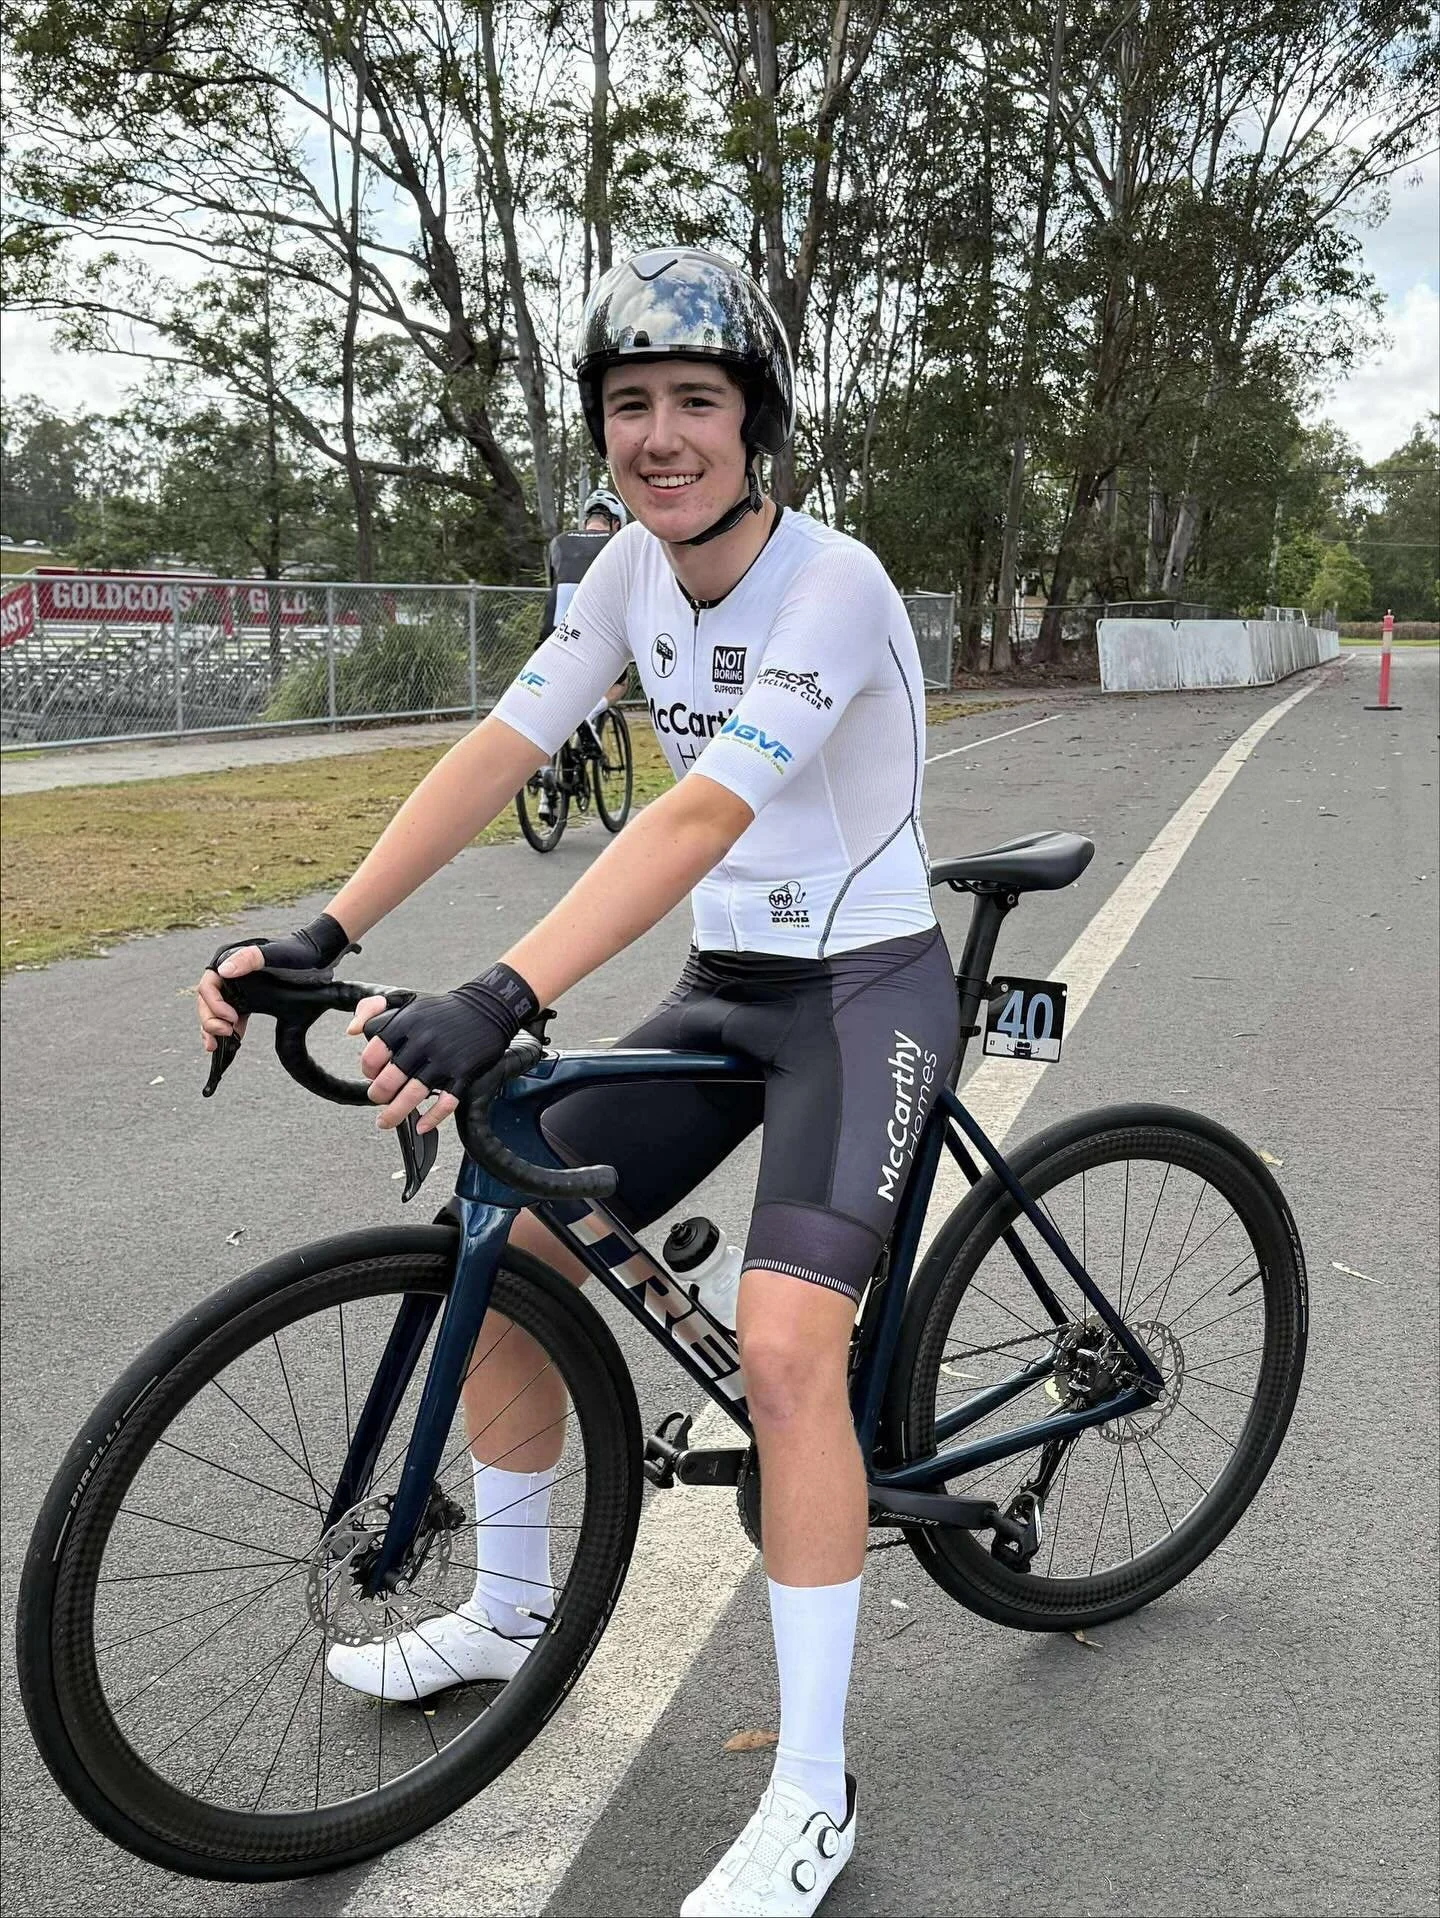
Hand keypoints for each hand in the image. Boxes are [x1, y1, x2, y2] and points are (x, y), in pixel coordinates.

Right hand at [196, 912, 353, 1052]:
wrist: (317, 957)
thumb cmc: (296, 953)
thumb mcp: (275, 955)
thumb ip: (250, 958)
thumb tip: (223, 971)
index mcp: (230, 961)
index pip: (208, 987)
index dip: (214, 1004)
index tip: (231, 1018)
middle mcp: (230, 974)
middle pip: (208, 1002)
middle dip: (210, 1020)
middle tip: (225, 1033)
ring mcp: (239, 988)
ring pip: (216, 1011)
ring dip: (213, 1029)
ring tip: (215, 1046)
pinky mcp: (250, 999)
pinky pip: (231, 1016)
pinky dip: (228, 1030)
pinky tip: (231, 1043)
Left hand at [350, 962, 538, 1133]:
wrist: (488, 1007)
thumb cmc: (444, 1008)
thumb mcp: (406, 999)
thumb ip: (372, 1009)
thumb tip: (352, 1031)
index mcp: (406, 1023)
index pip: (373, 1055)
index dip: (367, 1070)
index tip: (371, 1075)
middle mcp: (423, 1042)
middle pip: (390, 1080)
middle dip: (378, 1096)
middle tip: (378, 1099)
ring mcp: (445, 1059)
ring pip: (414, 1095)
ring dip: (396, 1114)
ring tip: (386, 1121)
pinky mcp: (464, 1072)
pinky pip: (446, 1102)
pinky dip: (432, 1118)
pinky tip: (422, 1125)